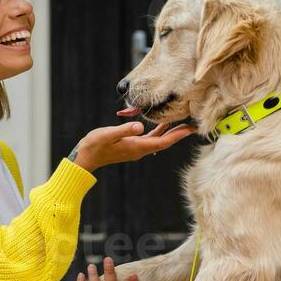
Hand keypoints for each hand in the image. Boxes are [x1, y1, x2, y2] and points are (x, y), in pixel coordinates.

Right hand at [73, 120, 195, 171]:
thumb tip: (140, 127)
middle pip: (165, 142)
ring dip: (171, 133)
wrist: (86, 157)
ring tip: (183, 123)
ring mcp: (137, 149)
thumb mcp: (109, 134)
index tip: (191, 129)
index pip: (163, 142)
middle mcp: (140, 150)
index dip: (178, 135)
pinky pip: (150, 139)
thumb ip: (125, 130)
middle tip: (194, 125)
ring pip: (159, 140)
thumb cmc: (95, 145)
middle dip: (179, 134)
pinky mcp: (132, 146)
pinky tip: (162, 124)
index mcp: (138, 146)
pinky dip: (158, 132)